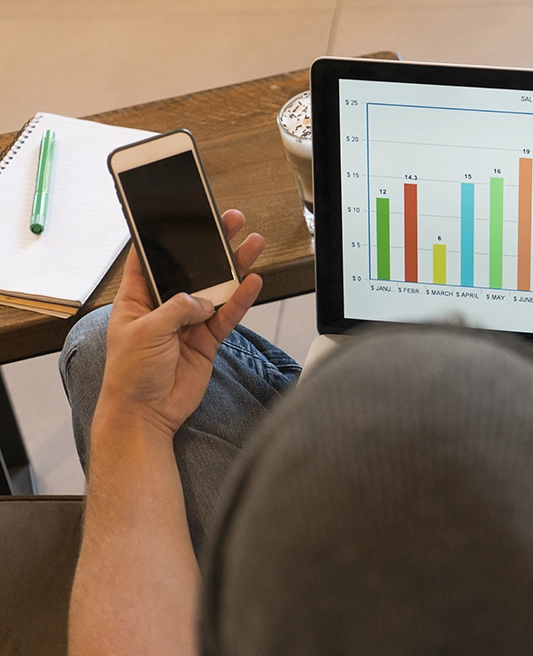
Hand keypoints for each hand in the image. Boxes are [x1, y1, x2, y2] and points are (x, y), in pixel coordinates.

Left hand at [96, 209, 263, 438]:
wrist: (147, 414)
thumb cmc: (130, 375)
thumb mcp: (146, 332)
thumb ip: (177, 309)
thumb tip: (203, 300)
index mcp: (136, 300)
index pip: (149, 260)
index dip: (163, 238)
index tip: (182, 216)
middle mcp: (163, 308)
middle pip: (190, 269)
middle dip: (210, 246)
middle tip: (230, 222)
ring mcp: (187, 324)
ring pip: (215, 289)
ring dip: (234, 268)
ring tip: (252, 244)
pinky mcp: (206, 340)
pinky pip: (227, 315)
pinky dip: (241, 300)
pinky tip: (253, 282)